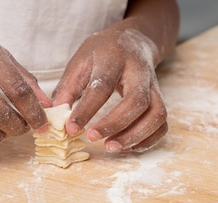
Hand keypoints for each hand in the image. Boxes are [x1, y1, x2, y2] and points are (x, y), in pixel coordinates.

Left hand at [51, 26, 167, 152]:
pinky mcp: (161, 99)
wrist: (134, 40)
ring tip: (111, 147)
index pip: (102, 86)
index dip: (86, 110)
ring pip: (156, 114)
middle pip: (137, 101)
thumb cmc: (103, 53)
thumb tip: (55, 115)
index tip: (71, 128)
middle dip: (115, 124)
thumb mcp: (80, 61)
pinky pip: (162, 124)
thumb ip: (68, 87)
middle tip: (93, 138)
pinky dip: (148, 139)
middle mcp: (139, 72)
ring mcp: (154, 86)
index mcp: (114, 58)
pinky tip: (128, 146)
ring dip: (135, 135)